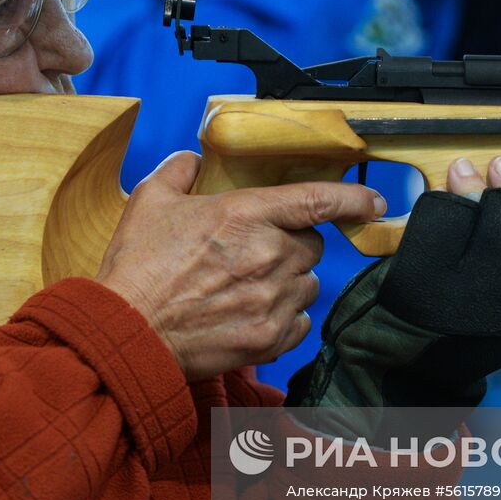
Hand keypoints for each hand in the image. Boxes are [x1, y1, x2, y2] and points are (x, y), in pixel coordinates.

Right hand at [96, 152, 384, 381]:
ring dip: (288, 282)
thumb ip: (178, 172)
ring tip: (248, 287)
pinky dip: (284, 317)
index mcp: (244, 214)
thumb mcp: (148, 202)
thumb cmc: (136, 269)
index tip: (374, 200)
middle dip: (290, 245)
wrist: (126, 332)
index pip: (316, 199)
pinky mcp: (270, 338)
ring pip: (307, 284)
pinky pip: (300, 322)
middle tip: (254, 252)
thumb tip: (192, 161)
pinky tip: (253, 313)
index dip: (352, 197)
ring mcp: (272, 299)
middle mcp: (267, 255)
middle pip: (311, 245)